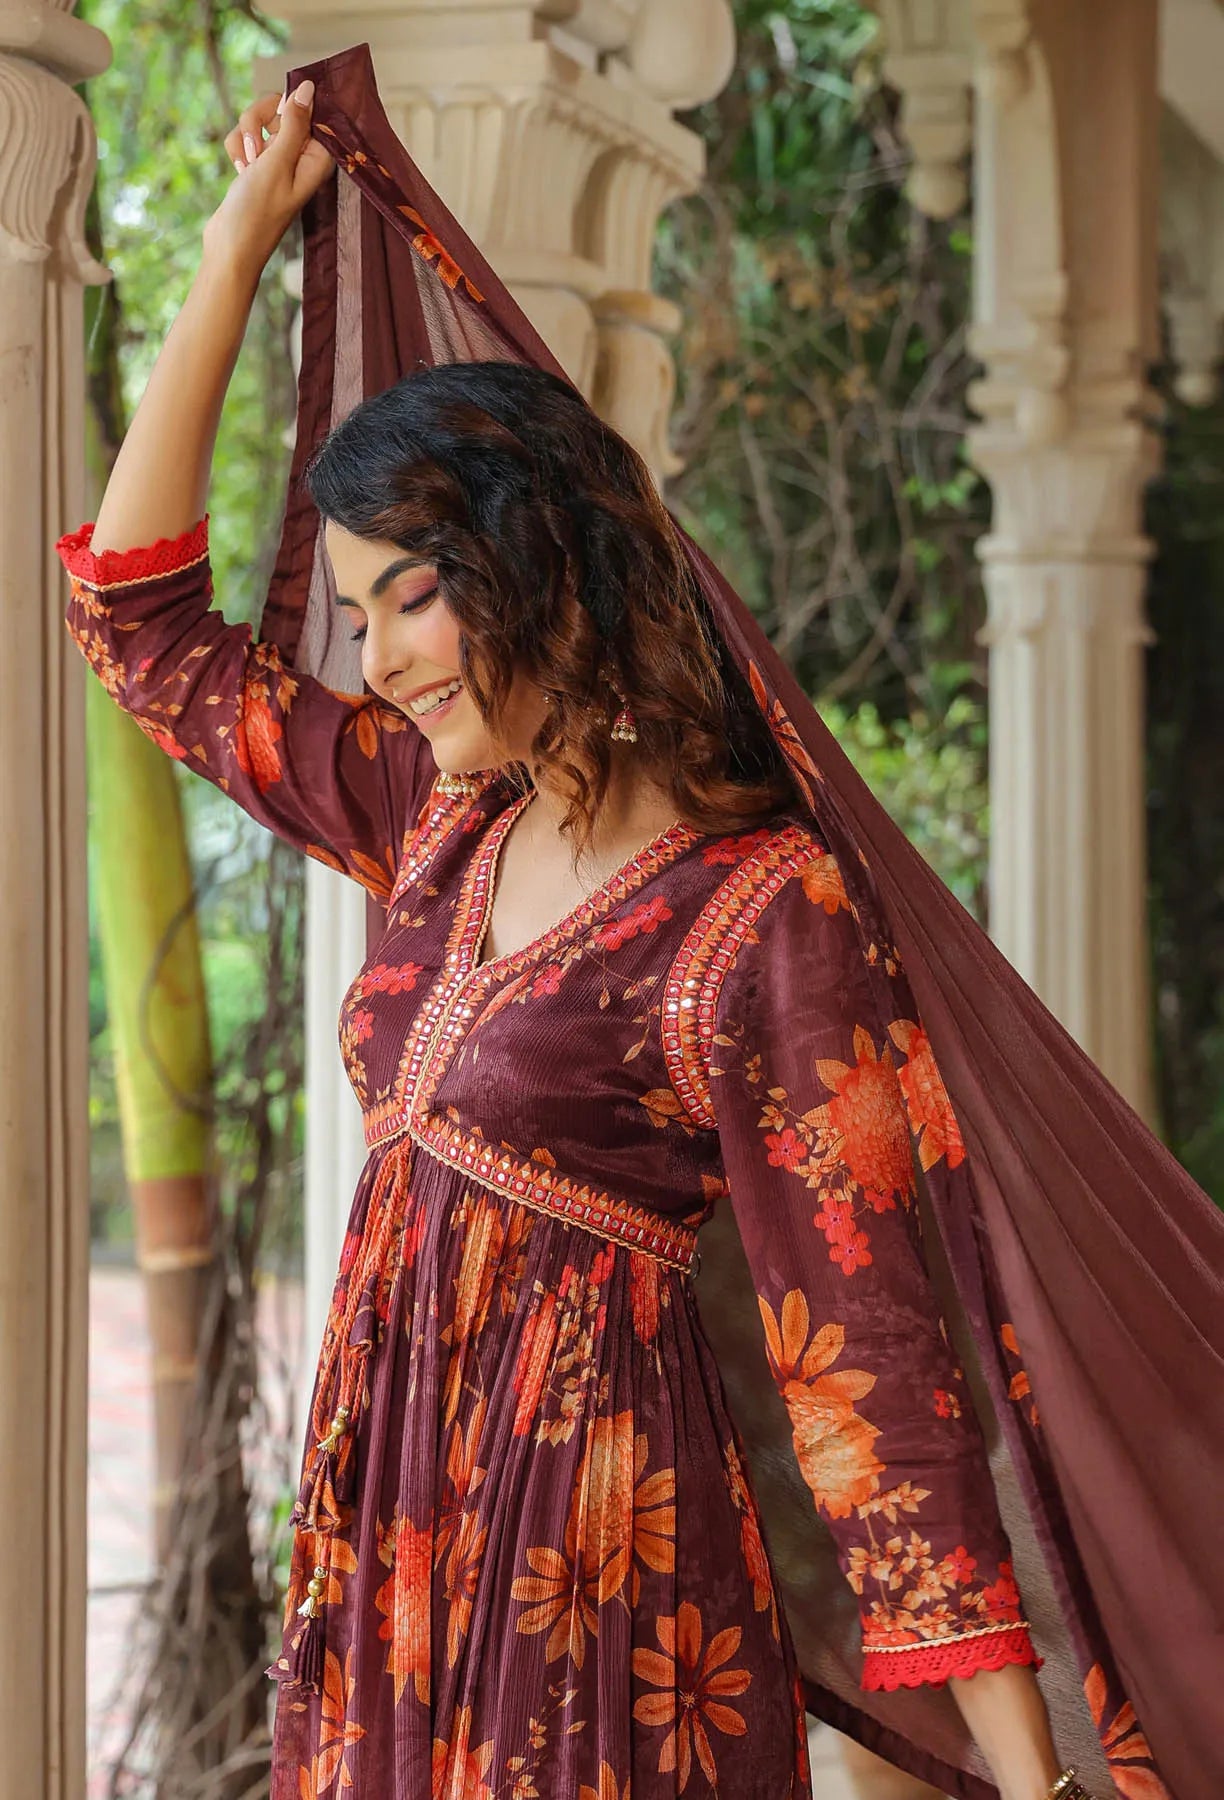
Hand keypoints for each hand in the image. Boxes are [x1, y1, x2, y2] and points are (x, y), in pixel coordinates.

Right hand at [202, 80, 333, 282]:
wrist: (230, 245)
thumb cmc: (257, 212)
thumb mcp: (277, 163)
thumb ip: (293, 124)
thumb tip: (307, 88)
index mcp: (317, 157)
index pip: (312, 110)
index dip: (292, 105)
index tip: (276, 120)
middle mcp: (300, 155)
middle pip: (281, 107)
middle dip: (260, 120)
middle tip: (255, 146)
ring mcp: (278, 158)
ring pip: (259, 120)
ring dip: (245, 136)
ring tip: (246, 165)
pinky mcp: (258, 162)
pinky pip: (246, 136)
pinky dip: (238, 149)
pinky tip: (239, 170)